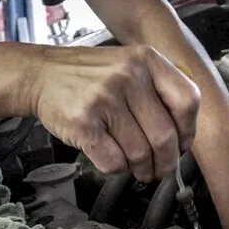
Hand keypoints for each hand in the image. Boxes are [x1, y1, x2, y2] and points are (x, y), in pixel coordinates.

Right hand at [28, 45, 199, 181]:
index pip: (187, 101)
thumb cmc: (88, 76)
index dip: (188, 131)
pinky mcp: (83, 122)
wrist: (41, 74)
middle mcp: (128, 76)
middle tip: (159, 168)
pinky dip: (116, 169)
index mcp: (146, 60)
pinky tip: (112, 158)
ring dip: (141, 169)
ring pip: (140, 153)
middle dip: (165, 162)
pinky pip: (114, 161)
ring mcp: (104, 99)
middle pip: (165, 136)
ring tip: (137, 167)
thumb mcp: (129, 65)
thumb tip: (183, 136)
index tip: (181, 144)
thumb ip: (158, 90)